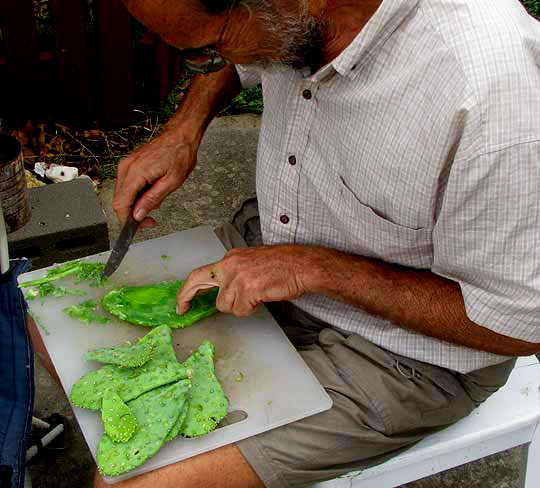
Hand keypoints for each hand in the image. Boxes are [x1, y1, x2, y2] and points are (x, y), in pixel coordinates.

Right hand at [112, 130, 198, 227]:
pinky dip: (137, 193)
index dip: (127, 219)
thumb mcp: (171, 182)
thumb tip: (138, 215)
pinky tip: (151, 191)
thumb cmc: (180, 154)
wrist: (180, 136)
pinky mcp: (129, 164)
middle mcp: (126, 168)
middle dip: (133, 213)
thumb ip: (152, 199)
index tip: (139, 226)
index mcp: (136, 172)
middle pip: (119, 201)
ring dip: (136, 203)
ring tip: (155, 200)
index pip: (120, 204)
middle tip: (151, 219)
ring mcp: (126, 165)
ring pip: (122, 194)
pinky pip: (127, 185)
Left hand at [176, 245, 314, 316]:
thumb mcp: (252, 263)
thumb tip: (222, 292)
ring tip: (255, 297)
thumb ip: (235, 274)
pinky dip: (250, 309)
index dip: (188, 288)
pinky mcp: (248, 289)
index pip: (201, 272)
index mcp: (231, 258)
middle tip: (182, 309)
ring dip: (237, 307)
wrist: (303, 265)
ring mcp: (238, 277)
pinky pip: (240, 310)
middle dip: (186, 296)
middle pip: (198, 282)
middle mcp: (231, 265)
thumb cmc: (285, 265)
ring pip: (223, 305)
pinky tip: (262, 298)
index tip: (182, 301)